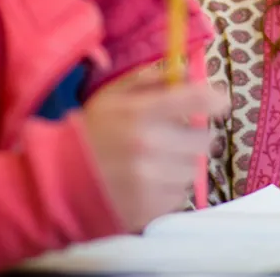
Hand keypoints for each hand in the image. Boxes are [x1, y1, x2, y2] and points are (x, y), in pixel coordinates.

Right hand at [82, 67, 228, 230]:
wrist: (59, 181)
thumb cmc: (92, 132)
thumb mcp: (112, 95)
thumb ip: (149, 79)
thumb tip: (186, 71)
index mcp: (140, 114)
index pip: (195, 99)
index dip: (215, 99)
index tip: (220, 102)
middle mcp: (149, 146)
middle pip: (204, 140)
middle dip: (194, 136)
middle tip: (177, 136)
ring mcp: (151, 181)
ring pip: (193, 169)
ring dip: (181, 163)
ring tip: (155, 161)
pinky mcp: (152, 208)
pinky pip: (180, 194)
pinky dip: (170, 187)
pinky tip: (148, 181)